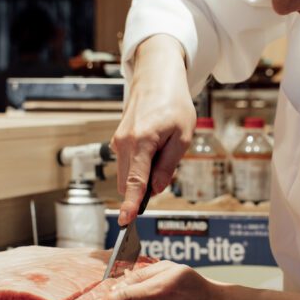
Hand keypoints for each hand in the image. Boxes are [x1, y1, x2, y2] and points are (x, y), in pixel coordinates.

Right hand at [113, 35, 196, 224]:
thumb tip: (155, 190)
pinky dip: (140, 164)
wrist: (156, 78)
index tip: (124, 222)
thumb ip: (167, 166)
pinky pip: (128, 164)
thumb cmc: (173, 103)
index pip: (135, 182)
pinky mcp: (118, 141)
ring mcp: (118, 142)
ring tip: (163, 147)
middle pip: (129, 182)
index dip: (130, 204)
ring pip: (128, 174)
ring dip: (144, 174)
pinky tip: (154, 145)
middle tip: (167, 164)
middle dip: (145, 187)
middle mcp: (123, 143)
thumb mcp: (182, 136)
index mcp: (141, 141)